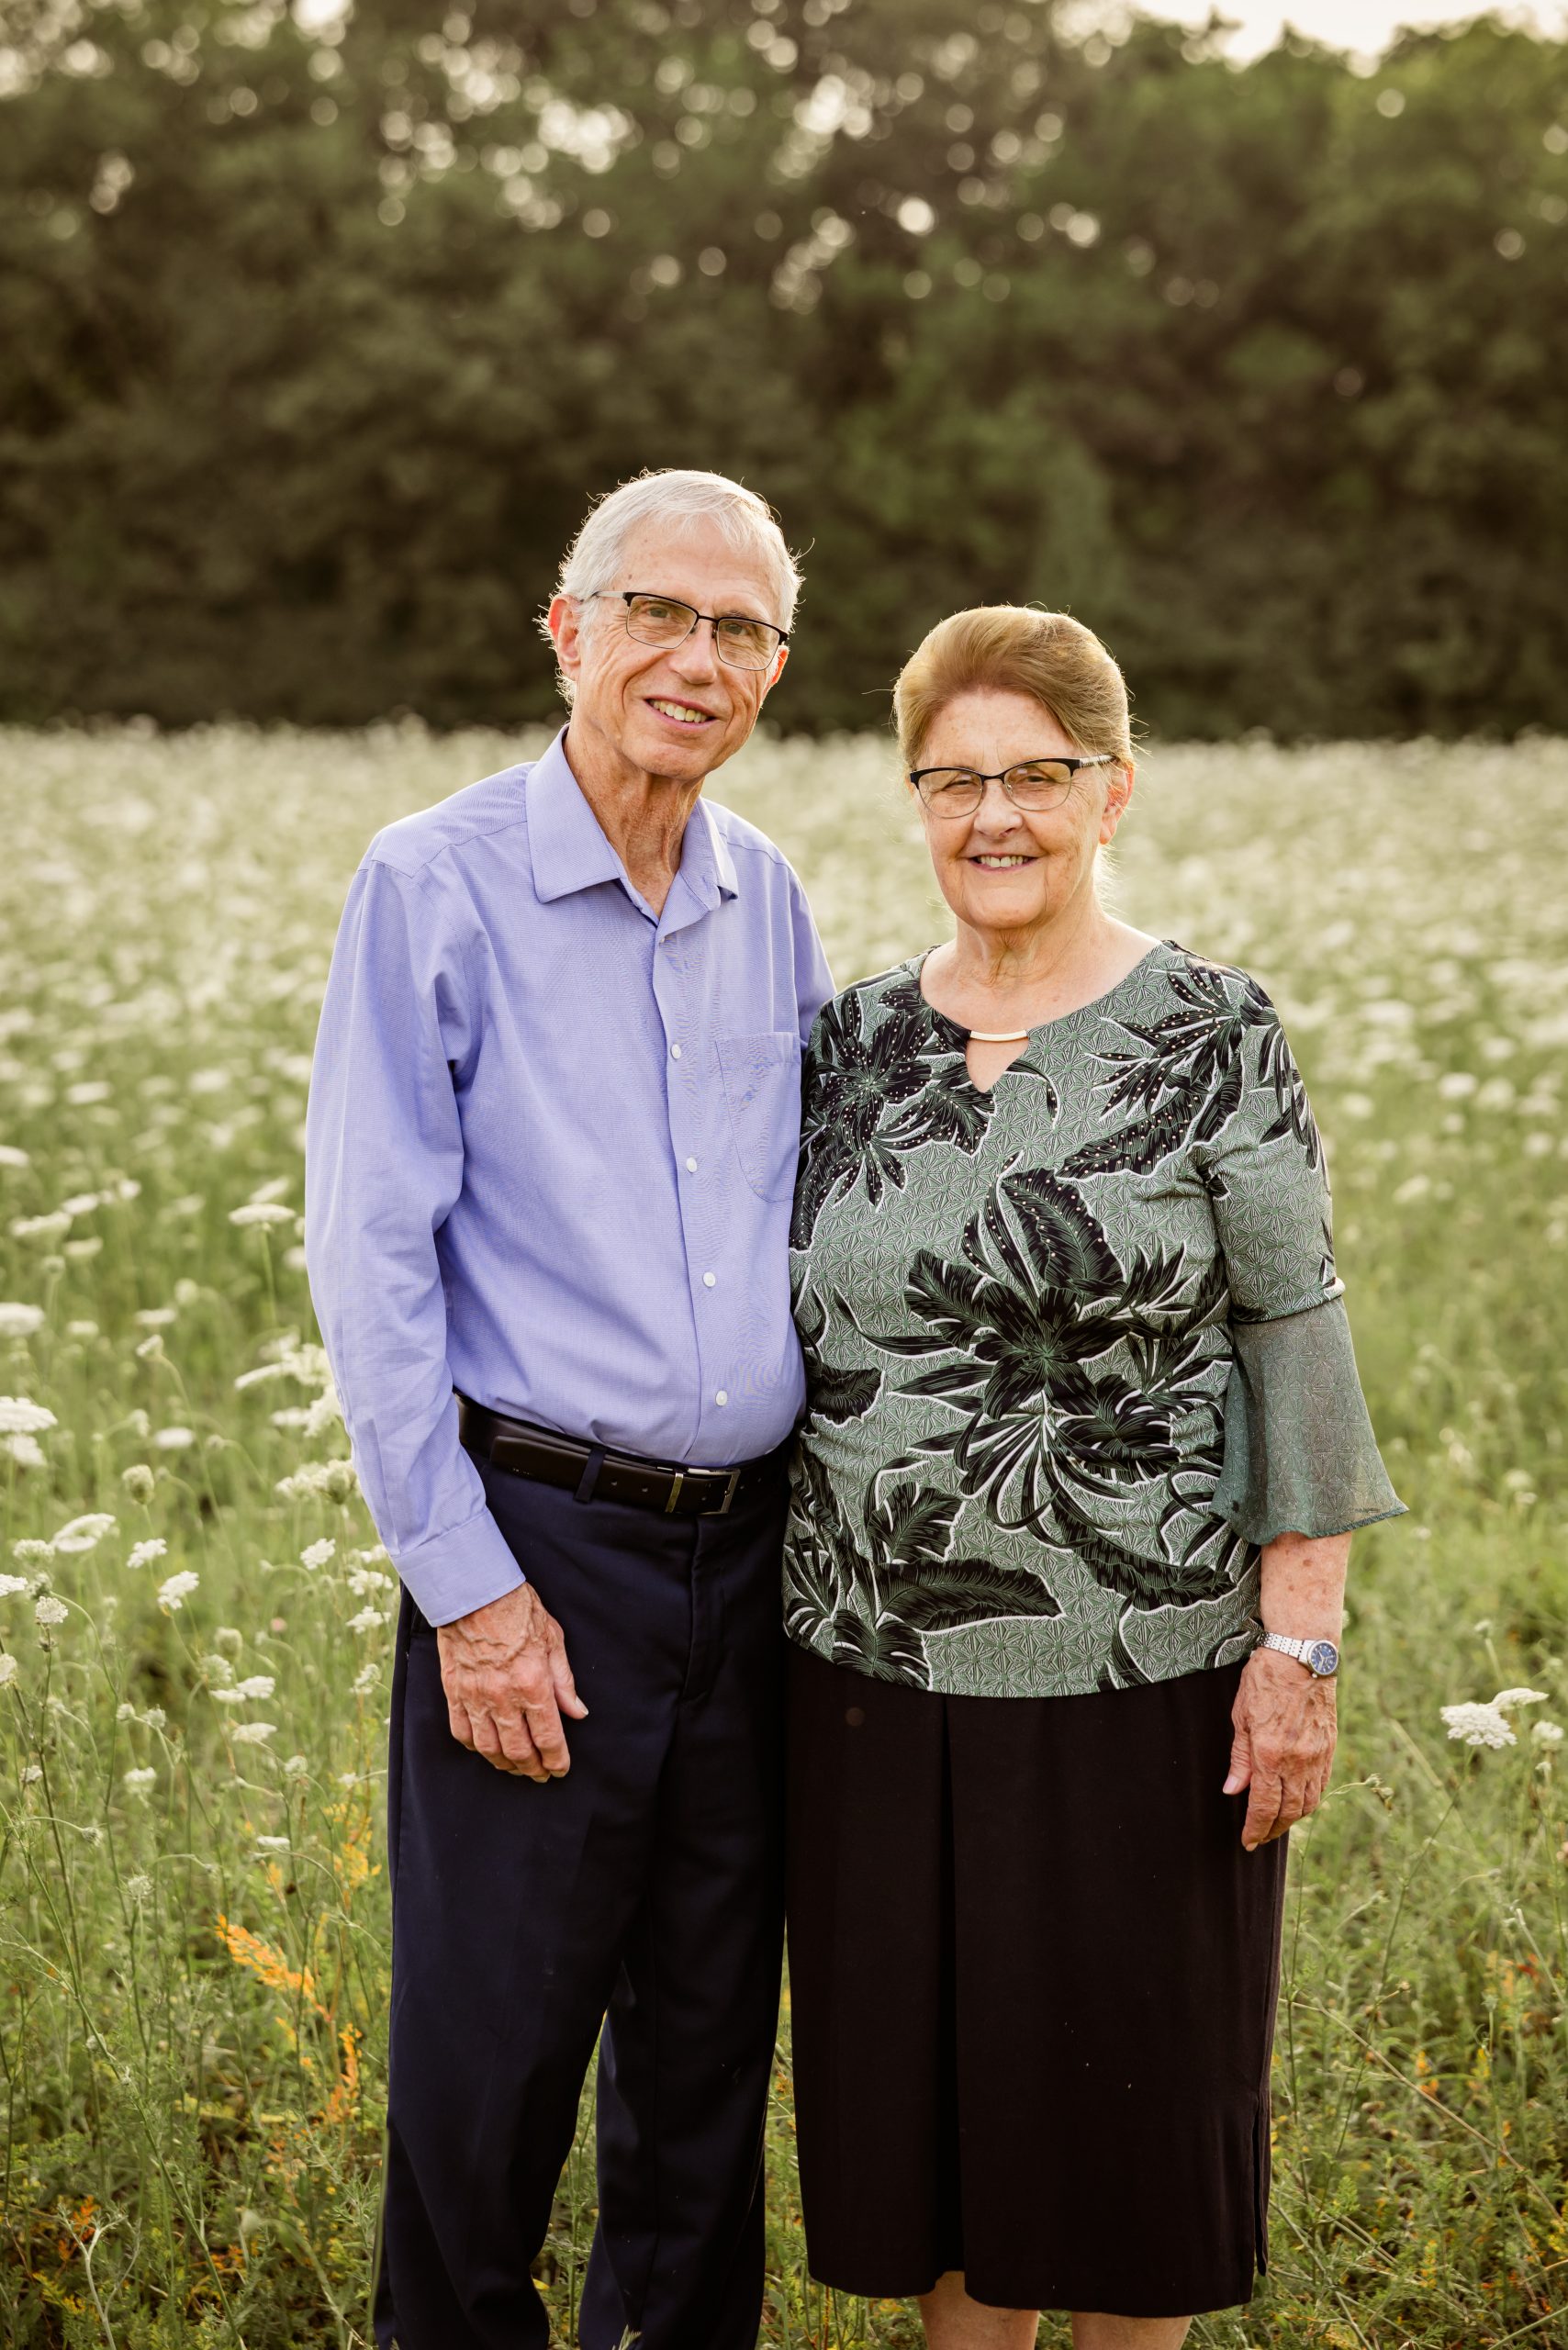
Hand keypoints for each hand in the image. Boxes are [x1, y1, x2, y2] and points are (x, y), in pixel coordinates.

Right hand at [436, 1583, 587, 1781]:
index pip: (547, 1737)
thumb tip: (577, 1713)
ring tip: (517, 1767)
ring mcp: (474, 1696)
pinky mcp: (453, 1691)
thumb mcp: (553, 1639)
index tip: (560, 1769)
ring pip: (489, 1748)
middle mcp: (503, 1696)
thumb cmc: (518, 1609)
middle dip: (533, 1768)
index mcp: (532, 1683)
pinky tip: (486, 1748)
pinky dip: (475, 1747)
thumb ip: (564, 1682)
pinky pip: (461, 1732)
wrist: (474, 1591)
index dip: (556, 1760)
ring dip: (505, 1764)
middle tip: (541, 1774)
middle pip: (519, 1750)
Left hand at [1224, 1645, 1337, 1849]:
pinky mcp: (1330, 1748)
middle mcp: (1297, 1760)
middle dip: (1272, 1830)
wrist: (1303, 1657)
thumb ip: (1240, 1758)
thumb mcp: (1241, 1716)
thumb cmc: (1265, 1680)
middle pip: (1288, 1812)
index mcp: (1270, 1754)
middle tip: (1260, 1839)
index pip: (1264, 1806)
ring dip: (1292, 1820)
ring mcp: (1317, 1756)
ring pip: (1308, 1803)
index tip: (1247, 1841)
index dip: (1255, 1828)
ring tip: (1277, 1825)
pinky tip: (1299, 1803)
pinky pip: (1321, 1785)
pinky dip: (1309, 1801)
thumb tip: (1234, 1790)